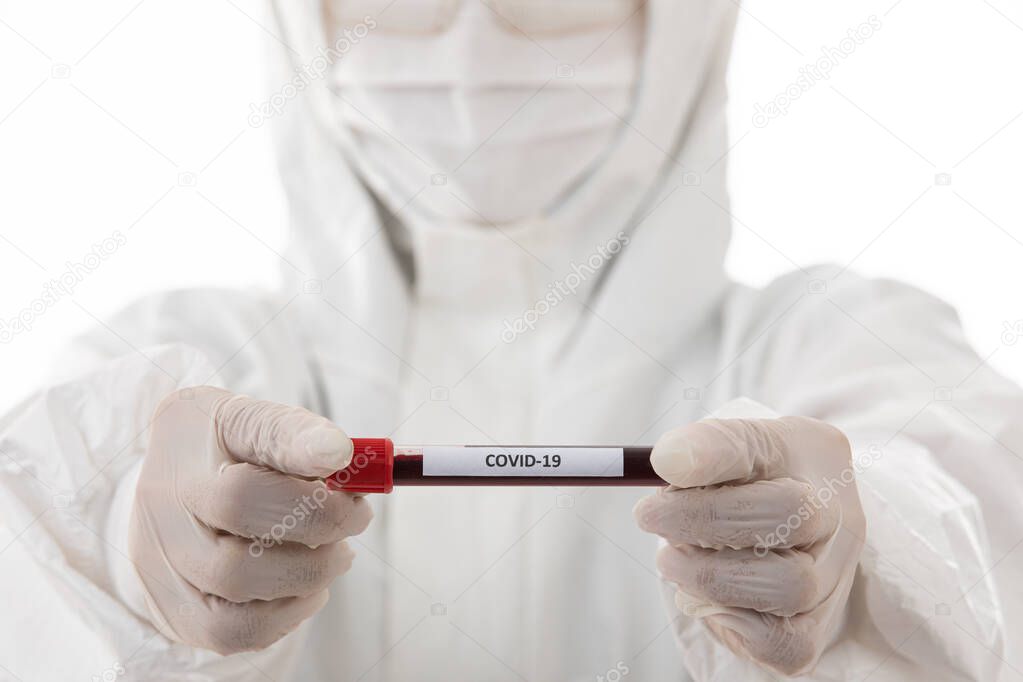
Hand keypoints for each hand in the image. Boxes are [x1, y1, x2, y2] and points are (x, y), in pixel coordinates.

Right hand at [128, 387, 371, 653]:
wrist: (172, 494)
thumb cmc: (225, 452)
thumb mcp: (252, 421)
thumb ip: (292, 432)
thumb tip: (338, 452)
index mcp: (186, 435)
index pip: (245, 439)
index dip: (298, 448)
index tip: (342, 455)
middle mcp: (162, 500)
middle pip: (237, 516)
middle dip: (318, 523)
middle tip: (355, 516)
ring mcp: (160, 562)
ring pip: (236, 583)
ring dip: (309, 570)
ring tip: (335, 552)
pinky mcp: (175, 610)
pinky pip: (234, 631)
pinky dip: (288, 612)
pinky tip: (308, 587)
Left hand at [634, 416, 864, 675]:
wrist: (786, 534)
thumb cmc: (747, 484)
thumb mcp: (727, 448)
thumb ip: (699, 449)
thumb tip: (667, 461)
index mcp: (807, 449)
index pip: (760, 443)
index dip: (710, 453)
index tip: (663, 462)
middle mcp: (837, 509)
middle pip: (789, 513)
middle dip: (703, 519)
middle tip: (650, 516)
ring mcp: (836, 572)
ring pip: (790, 585)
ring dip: (711, 576)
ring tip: (673, 561)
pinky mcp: (818, 626)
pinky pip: (786, 643)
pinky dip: (736, 623)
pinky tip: (711, 599)